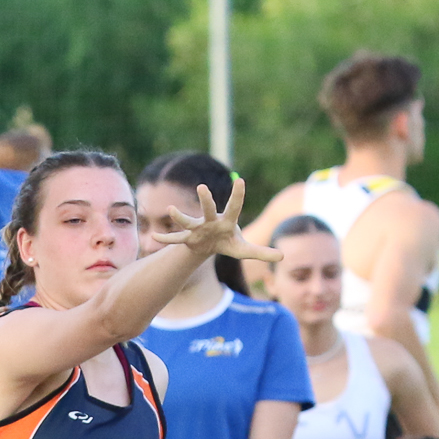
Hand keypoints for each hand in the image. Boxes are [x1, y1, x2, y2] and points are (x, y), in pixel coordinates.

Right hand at [145, 180, 278, 270]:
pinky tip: (154, 238)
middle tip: (202, 187)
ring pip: (188, 222)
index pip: (235, 207)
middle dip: (206, 200)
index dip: (238, 195)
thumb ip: (262, 252)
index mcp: (227, 221)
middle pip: (209, 209)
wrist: (208, 245)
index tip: (240, 181)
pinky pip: (176, 240)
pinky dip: (166, 239)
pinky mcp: (188, 239)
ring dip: (180, 217)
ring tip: (170, 209)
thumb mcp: (244, 249)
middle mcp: (211, 221)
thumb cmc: (227, 242)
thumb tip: (283, 257)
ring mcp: (198, 229)